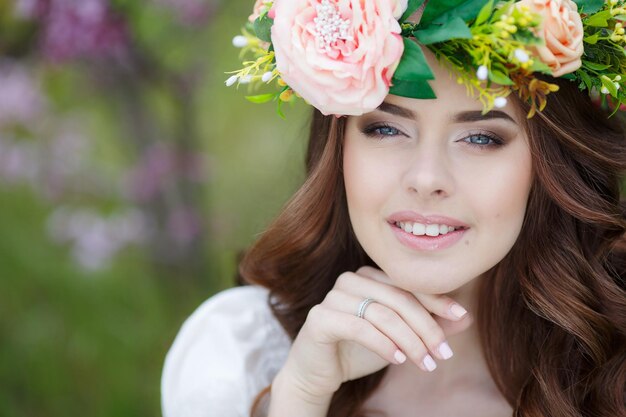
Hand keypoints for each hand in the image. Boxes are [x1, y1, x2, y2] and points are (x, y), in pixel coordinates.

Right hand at [275, 266, 472, 400]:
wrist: (318, 372)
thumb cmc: (358, 350)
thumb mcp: (399, 338)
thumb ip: (428, 325)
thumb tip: (466, 318)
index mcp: (370, 276)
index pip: (409, 283)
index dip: (436, 299)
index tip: (460, 316)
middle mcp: (351, 280)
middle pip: (398, 298)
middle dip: (426, 327)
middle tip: (443, 354)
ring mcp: (333, 297)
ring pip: (382, 314)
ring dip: (409, 341)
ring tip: (425, 363)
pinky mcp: (320, 317)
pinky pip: (359, 327)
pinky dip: (382, 344)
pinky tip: (397, 359)